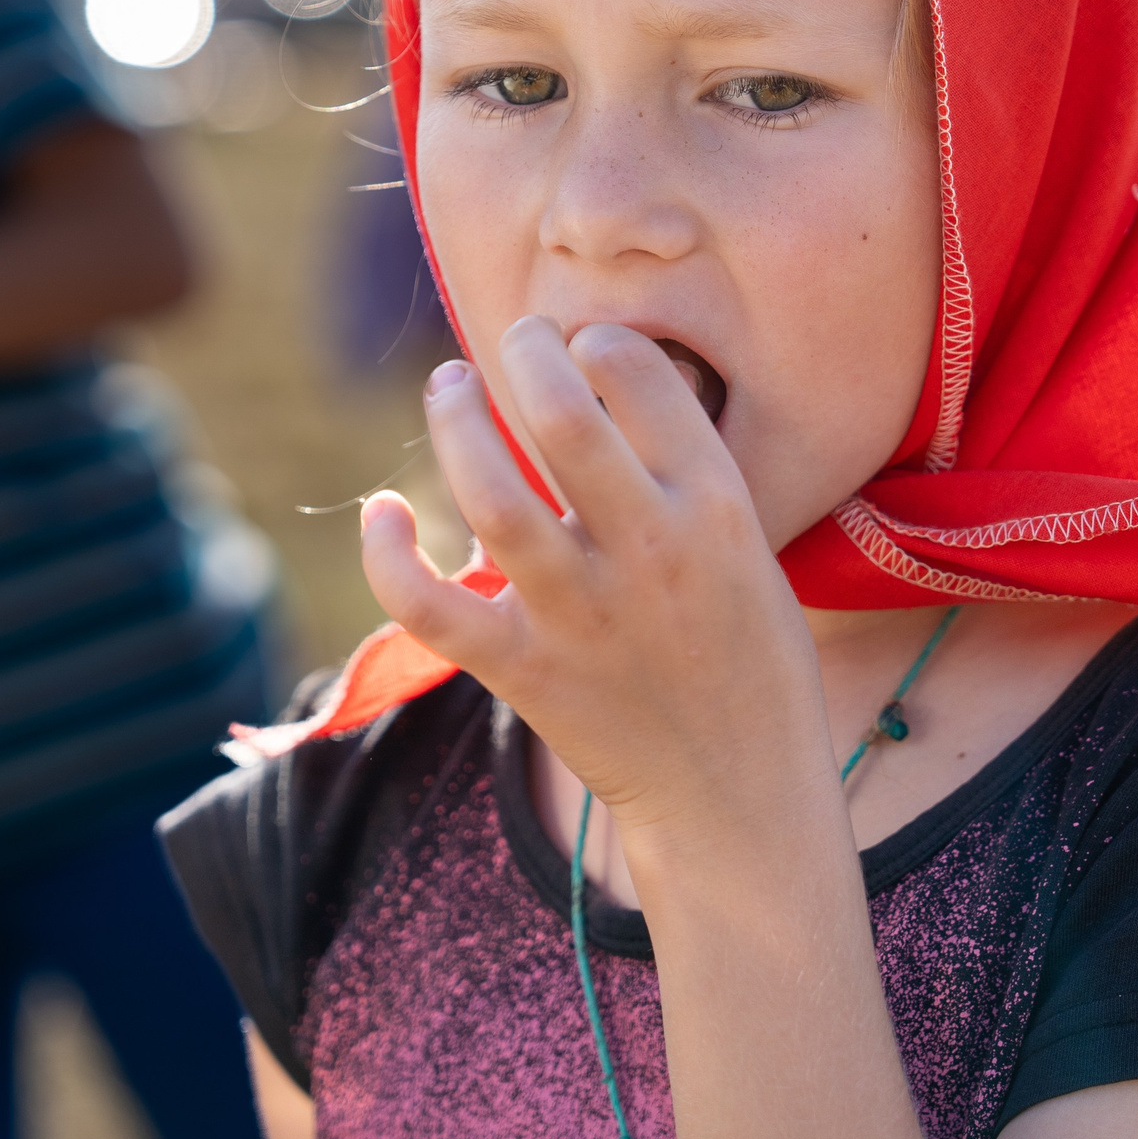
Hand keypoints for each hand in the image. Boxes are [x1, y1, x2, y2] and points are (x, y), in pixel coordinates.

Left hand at [360, 317, 839, 848]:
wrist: (740, 799)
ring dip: (456, 420)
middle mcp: (647, 551)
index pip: (642, 377)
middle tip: (516, 341)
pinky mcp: (524, 671)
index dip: (601, 340)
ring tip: (450, 386)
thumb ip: (689, 477)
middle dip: (525, 351)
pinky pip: (429, 607)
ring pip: (490, 491)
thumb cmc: (754, 665)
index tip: (588, 345)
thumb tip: (616, 386)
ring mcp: (580, 614)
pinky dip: (389, 553)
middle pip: (560, 412)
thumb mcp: (754, 552)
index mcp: (716, 509)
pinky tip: (383, 511)